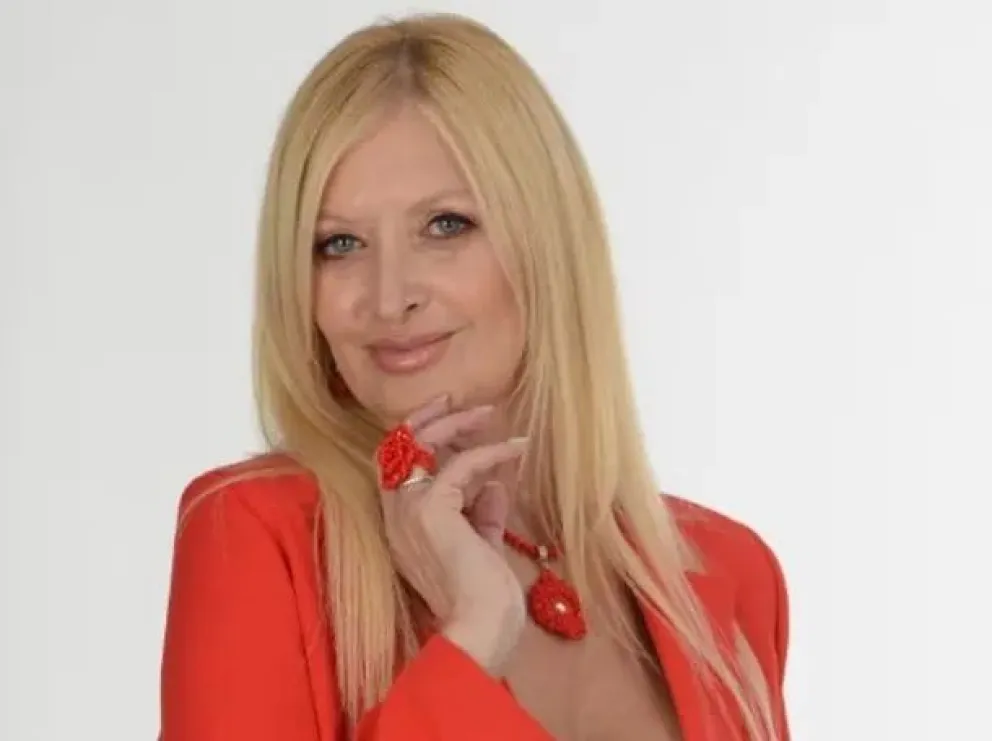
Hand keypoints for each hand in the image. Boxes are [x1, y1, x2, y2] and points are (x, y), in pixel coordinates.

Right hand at [380, 395, 526, 674]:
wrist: (481, 631)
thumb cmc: (483, 602)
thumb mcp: (480, 548)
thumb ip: (481, 517)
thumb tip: (492, 486)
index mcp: (402, 528)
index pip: (397, 468)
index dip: (420, 438)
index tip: (449, 417)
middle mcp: (395, 517)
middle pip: (395, 447)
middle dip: (425, 418)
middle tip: (456, 399)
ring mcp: (408, 514)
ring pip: (419, 445)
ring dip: (457, 424)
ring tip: (490, 414)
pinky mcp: (432, 512)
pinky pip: (460, 465)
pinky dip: (490, 452)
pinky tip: (516, 449)